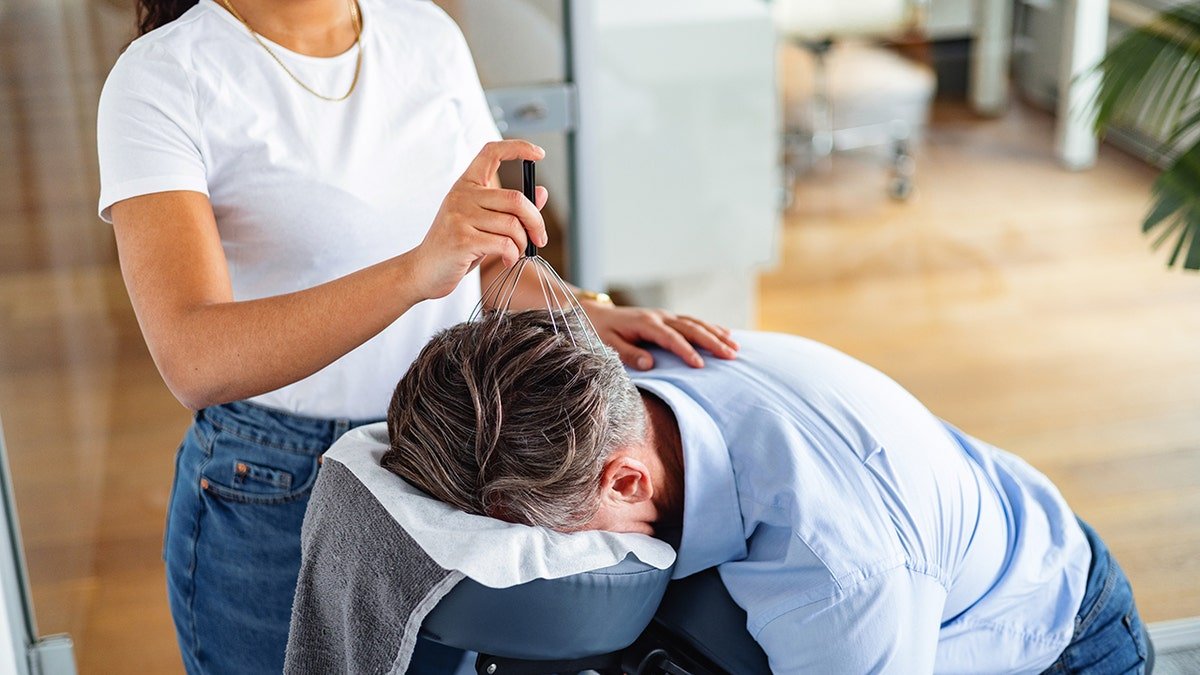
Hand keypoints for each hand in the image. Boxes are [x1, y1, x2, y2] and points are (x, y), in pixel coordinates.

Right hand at [410, 140, 548, 299]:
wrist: (424, 270)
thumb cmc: (457, 245)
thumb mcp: (484, 222)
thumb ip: (510, 208)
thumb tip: (542, 192)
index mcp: (466, 185)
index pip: (491, 152)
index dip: (518, 147)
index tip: (539, 153)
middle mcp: (462, 195)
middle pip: (516, 199)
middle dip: (536, 222)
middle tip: (539, 238)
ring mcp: (460, 217)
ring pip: (512, 225)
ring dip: (522, 244)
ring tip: (515, 252)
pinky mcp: (462, 240)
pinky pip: (504, 244)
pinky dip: (513, 255)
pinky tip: (507, 260)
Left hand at [584, 302, 739, 369]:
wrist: (594, 314)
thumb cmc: (598, 332)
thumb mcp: (607, 344)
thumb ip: (628, 354)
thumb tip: (650, 364)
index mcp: (645, 324)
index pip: (670, 338)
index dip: (686, 351)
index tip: (700, 366)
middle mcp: (659, 317)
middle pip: (690, 328)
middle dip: (712, 342)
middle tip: (730, 355)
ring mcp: (665, 316)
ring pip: (696, 323)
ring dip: (716, 334)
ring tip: (735, 347)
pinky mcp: (667, 318)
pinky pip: (693, 321)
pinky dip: (711, 327)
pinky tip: (726, 334)